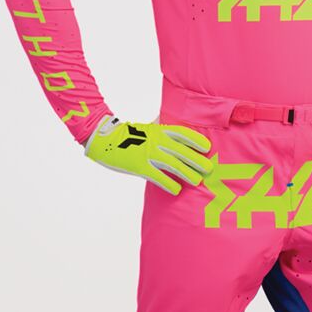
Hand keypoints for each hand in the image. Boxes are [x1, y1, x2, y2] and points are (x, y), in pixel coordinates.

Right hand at [85, 115, 212, 193]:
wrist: (102, 137)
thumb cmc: (125, 133)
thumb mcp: (146, 127)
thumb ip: (160, 126)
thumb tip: (169, 122)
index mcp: (159, 130)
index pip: (183, 133)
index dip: (196, 140)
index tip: (207, 147)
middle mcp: (156, 141)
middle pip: (182, 151)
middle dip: (196, 160)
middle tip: (209, 169)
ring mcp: (148, 153)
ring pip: (173, 164)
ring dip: (187, 173)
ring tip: (197, 181)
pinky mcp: (139, 166)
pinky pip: (157, 176)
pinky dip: (168, 184)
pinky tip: (176, 190)